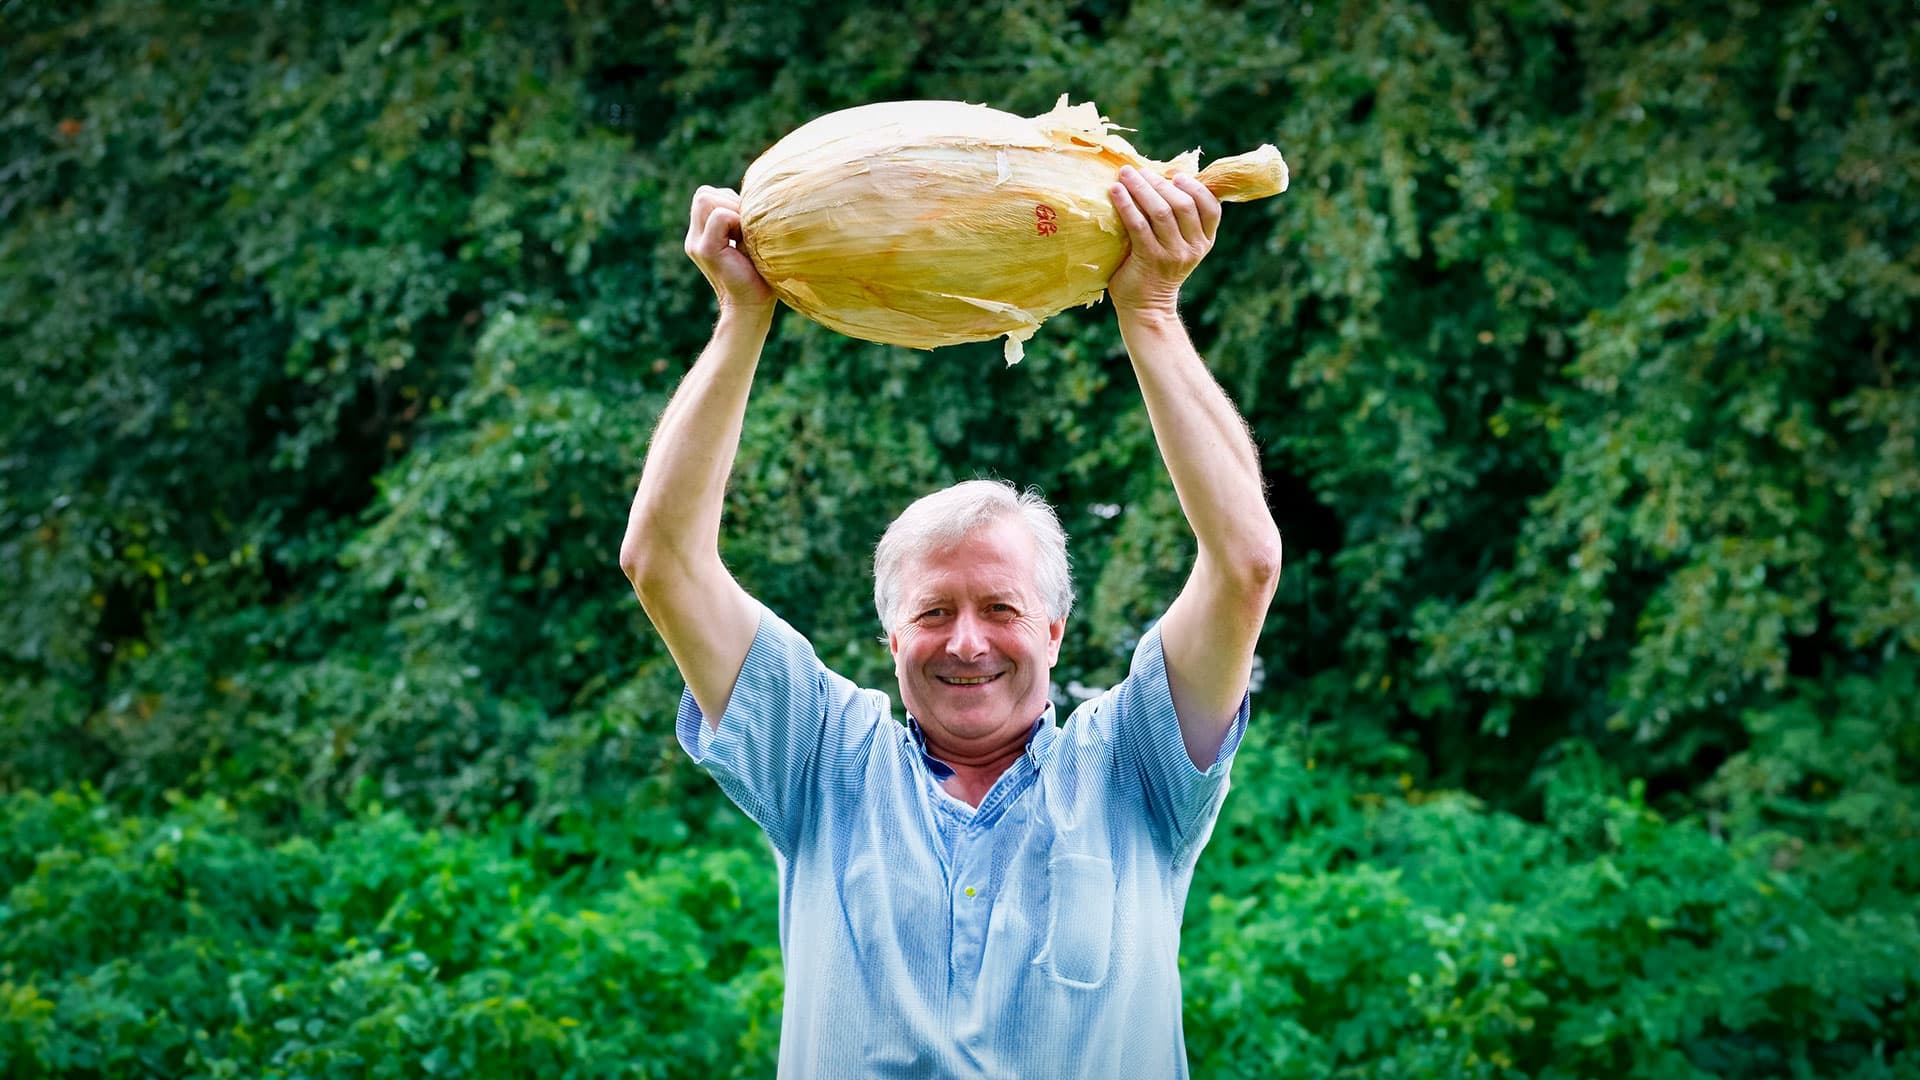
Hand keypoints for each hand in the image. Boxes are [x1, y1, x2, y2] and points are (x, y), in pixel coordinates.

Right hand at [685, 186, 774, 313]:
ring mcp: (696, 244)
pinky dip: (736, 221)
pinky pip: (719, 216)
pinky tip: (745, 242)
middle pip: (703, 194)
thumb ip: (743, 219)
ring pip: (706, 198)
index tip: (745, 225)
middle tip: (746, 228)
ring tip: (745, 235)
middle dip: (729, 201)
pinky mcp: (706, 250)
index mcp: (702, 235)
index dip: (729, 200)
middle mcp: (694, 238)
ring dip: (732, 210)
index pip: (706, 195)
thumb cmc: (760, 276)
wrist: (752, 308)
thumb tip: (753, 195)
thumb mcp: (750, 241)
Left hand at [1105, 166, 1221, 317]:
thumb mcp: (1177, 244)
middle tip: (1139, 171)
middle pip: (1183, 204)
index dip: (1195, 187)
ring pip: (1161, 211)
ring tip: (1126, 175)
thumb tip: (1162, 177)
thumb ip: (1177, 218)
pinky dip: (1126, 205)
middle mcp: (1193, 247)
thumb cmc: (1156, 268)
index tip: (1176, 175)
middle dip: (1160, 183)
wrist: (1145, 307)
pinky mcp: (1150, 259)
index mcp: (1204, 240)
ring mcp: (1173, 254)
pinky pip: (1138, 225)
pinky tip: (1115, 191)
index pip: (1211, 207)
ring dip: (1142, 188)